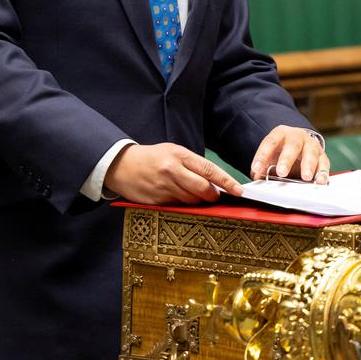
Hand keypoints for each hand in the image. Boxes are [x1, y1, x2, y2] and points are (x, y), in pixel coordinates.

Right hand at [105, 143, 243, 204]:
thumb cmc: (152, 158)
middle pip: (203, 189)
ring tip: (189, 193)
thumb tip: (214, 181)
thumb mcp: (173, 152)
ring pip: (192, 201)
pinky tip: (175, 197)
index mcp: (179, 155)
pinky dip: (182, 205)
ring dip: (197, 201)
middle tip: (214, 196)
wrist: (122, 166)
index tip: (238, 191)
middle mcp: (172, 171)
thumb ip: (193, 165)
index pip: (209, 170)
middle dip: (213, 196)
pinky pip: (178, 207)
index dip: (227, 182)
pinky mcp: (157, 201)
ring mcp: (164, 188)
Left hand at [250, 126, 328, 183]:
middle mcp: (297, 137)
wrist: (300, 144)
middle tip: (281, 173)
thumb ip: (262, 166)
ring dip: (308, 165)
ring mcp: (311, 145)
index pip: (270, 142)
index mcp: (280, 134)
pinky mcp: (322, 156)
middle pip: (292, 145)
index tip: (256, 169)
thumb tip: (257, 177)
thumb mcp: (270, 155)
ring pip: (310, 153)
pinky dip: (322, 173)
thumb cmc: (282, 151)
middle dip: (286, 159)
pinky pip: (324, 163)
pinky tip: (319, 181)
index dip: (262, 155)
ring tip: (305, 177)